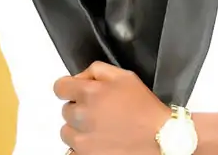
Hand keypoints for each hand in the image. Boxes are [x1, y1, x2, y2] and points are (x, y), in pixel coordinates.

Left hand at [54, 61, 170, 154]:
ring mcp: (82, 140)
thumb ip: (97, 70)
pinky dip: (81, 147)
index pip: (59, 87)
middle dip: (78, 108)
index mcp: (89, 92)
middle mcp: (82, 115)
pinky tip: (98, 141)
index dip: (68, 87)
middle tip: (99, 110)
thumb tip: (79, 77)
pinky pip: (72, 151)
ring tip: (101, 127)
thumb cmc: (144, 108)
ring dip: (78, 129)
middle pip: (65, 110)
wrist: (158, 137)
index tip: (75, 91)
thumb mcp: (124, 75)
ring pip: (66, 132)